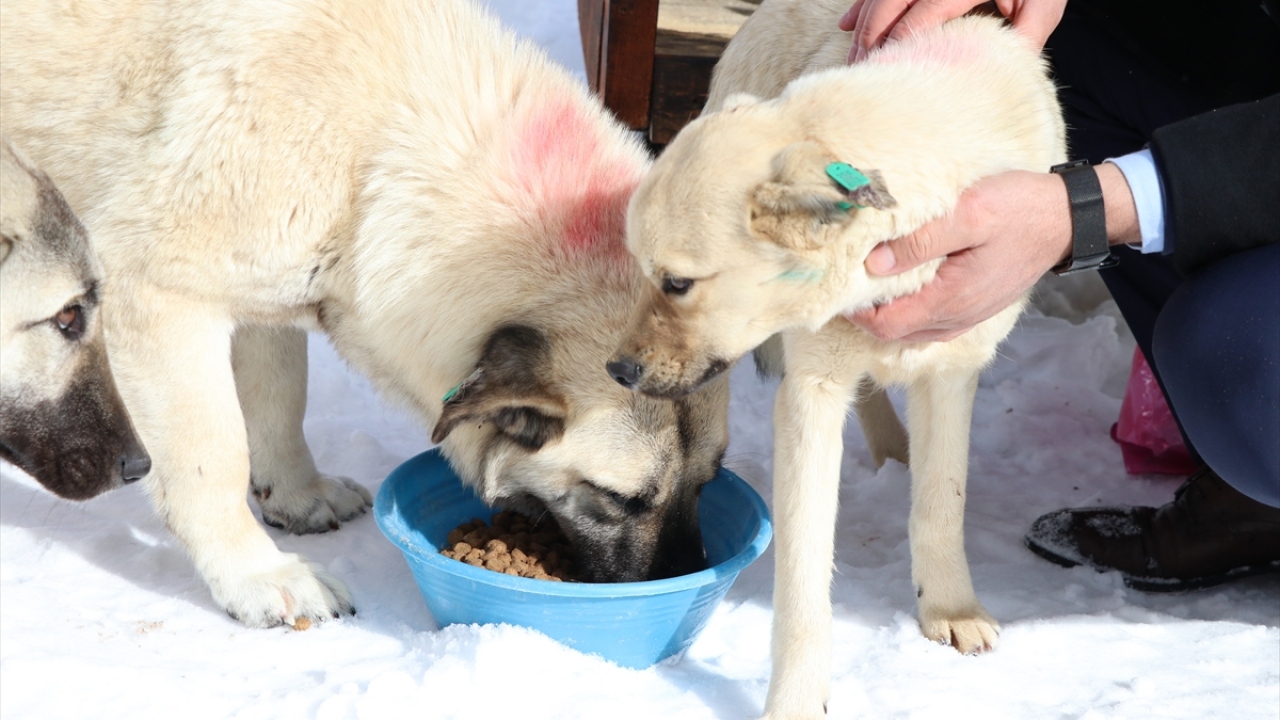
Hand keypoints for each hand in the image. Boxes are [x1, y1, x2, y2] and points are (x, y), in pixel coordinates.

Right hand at [839, 0, 1066, 62]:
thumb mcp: (1043, 5)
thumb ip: (1026, 34)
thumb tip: (1003, 75)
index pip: (925, 9)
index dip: (903, 39)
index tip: (889, 69)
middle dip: (871, 35)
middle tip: (862, 69)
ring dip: (862, 24)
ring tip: (854, 59)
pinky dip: (861, 5)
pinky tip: (846, 25)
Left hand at [848, 164, 1138, 341]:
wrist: (1068, 217)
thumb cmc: (1020, 209)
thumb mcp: (969, 213)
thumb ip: (920, 241)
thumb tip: (874, 263)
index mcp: (951, 299)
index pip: (886, 324)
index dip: (856, 311)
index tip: (838, 282)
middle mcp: (958, 317)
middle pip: (895, 333)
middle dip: (866, 312)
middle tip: (847, 279)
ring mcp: (968, 314)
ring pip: (912, 330)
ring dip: (887, 312)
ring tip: (868, 281)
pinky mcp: (976, 304)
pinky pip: (932, 321)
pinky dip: (909, 309)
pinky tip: (901, 284)